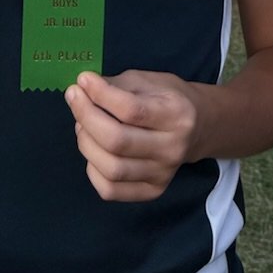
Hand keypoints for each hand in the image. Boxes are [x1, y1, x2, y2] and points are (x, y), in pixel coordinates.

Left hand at [65, 70, 201, 200]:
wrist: (198, 128)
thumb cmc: (168, 98)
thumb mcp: (148, 81)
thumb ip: (116, 85)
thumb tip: (82, 89)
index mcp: (177, 115)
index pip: (131, 110)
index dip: (100, 94)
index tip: (82, 80)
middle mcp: (172, 148)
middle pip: (117, 141)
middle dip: (86, 117)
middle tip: (74, 98)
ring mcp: (163, 174)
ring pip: (112, 168)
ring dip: (86, 143)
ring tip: (82, 125)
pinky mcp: (152, 191)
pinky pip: (110, 189)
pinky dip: (92, 169)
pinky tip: (93, 150)